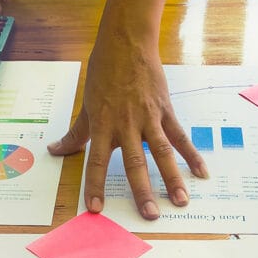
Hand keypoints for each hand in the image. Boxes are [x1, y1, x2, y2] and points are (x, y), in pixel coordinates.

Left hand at [48, 29, 207, 219]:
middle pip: (135, 163)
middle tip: (150, 215)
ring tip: (181, 201)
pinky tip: (201, 172)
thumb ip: (75, 133)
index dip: (95, 185)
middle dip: (142, 191)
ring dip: (172, 179)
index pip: (97, 162)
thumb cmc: (104, 73)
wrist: (127, 43)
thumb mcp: (86, 104)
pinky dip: (192, 154)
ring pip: (162, 153)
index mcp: (104, 125)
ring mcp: (149, 118)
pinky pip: (180, 136)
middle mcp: (126, 125)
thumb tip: (56, 151)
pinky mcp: (166, 110)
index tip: (96, 208)